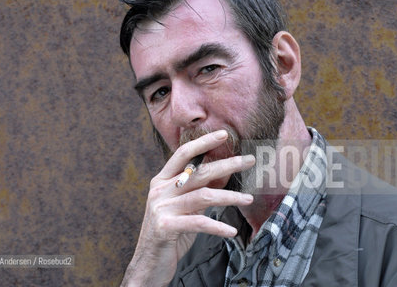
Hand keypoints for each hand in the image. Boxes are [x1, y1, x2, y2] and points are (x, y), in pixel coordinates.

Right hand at [121, 130, 254, 286]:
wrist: (148, 263)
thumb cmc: (170, 232)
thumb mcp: (184, 207)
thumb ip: (198, 190)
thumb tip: (223, 173)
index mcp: (161, 181)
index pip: (183, 154)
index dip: (203, 142)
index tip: (224, 134)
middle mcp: (159, 190)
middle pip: (198, 172)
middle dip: (227, 164)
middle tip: (249, 160)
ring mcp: (161, 208)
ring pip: (203, 196)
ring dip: (230, 197)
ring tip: (248, 199)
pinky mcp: (165, 227)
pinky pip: (199, 223)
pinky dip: (218, 227)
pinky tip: (231, 231)